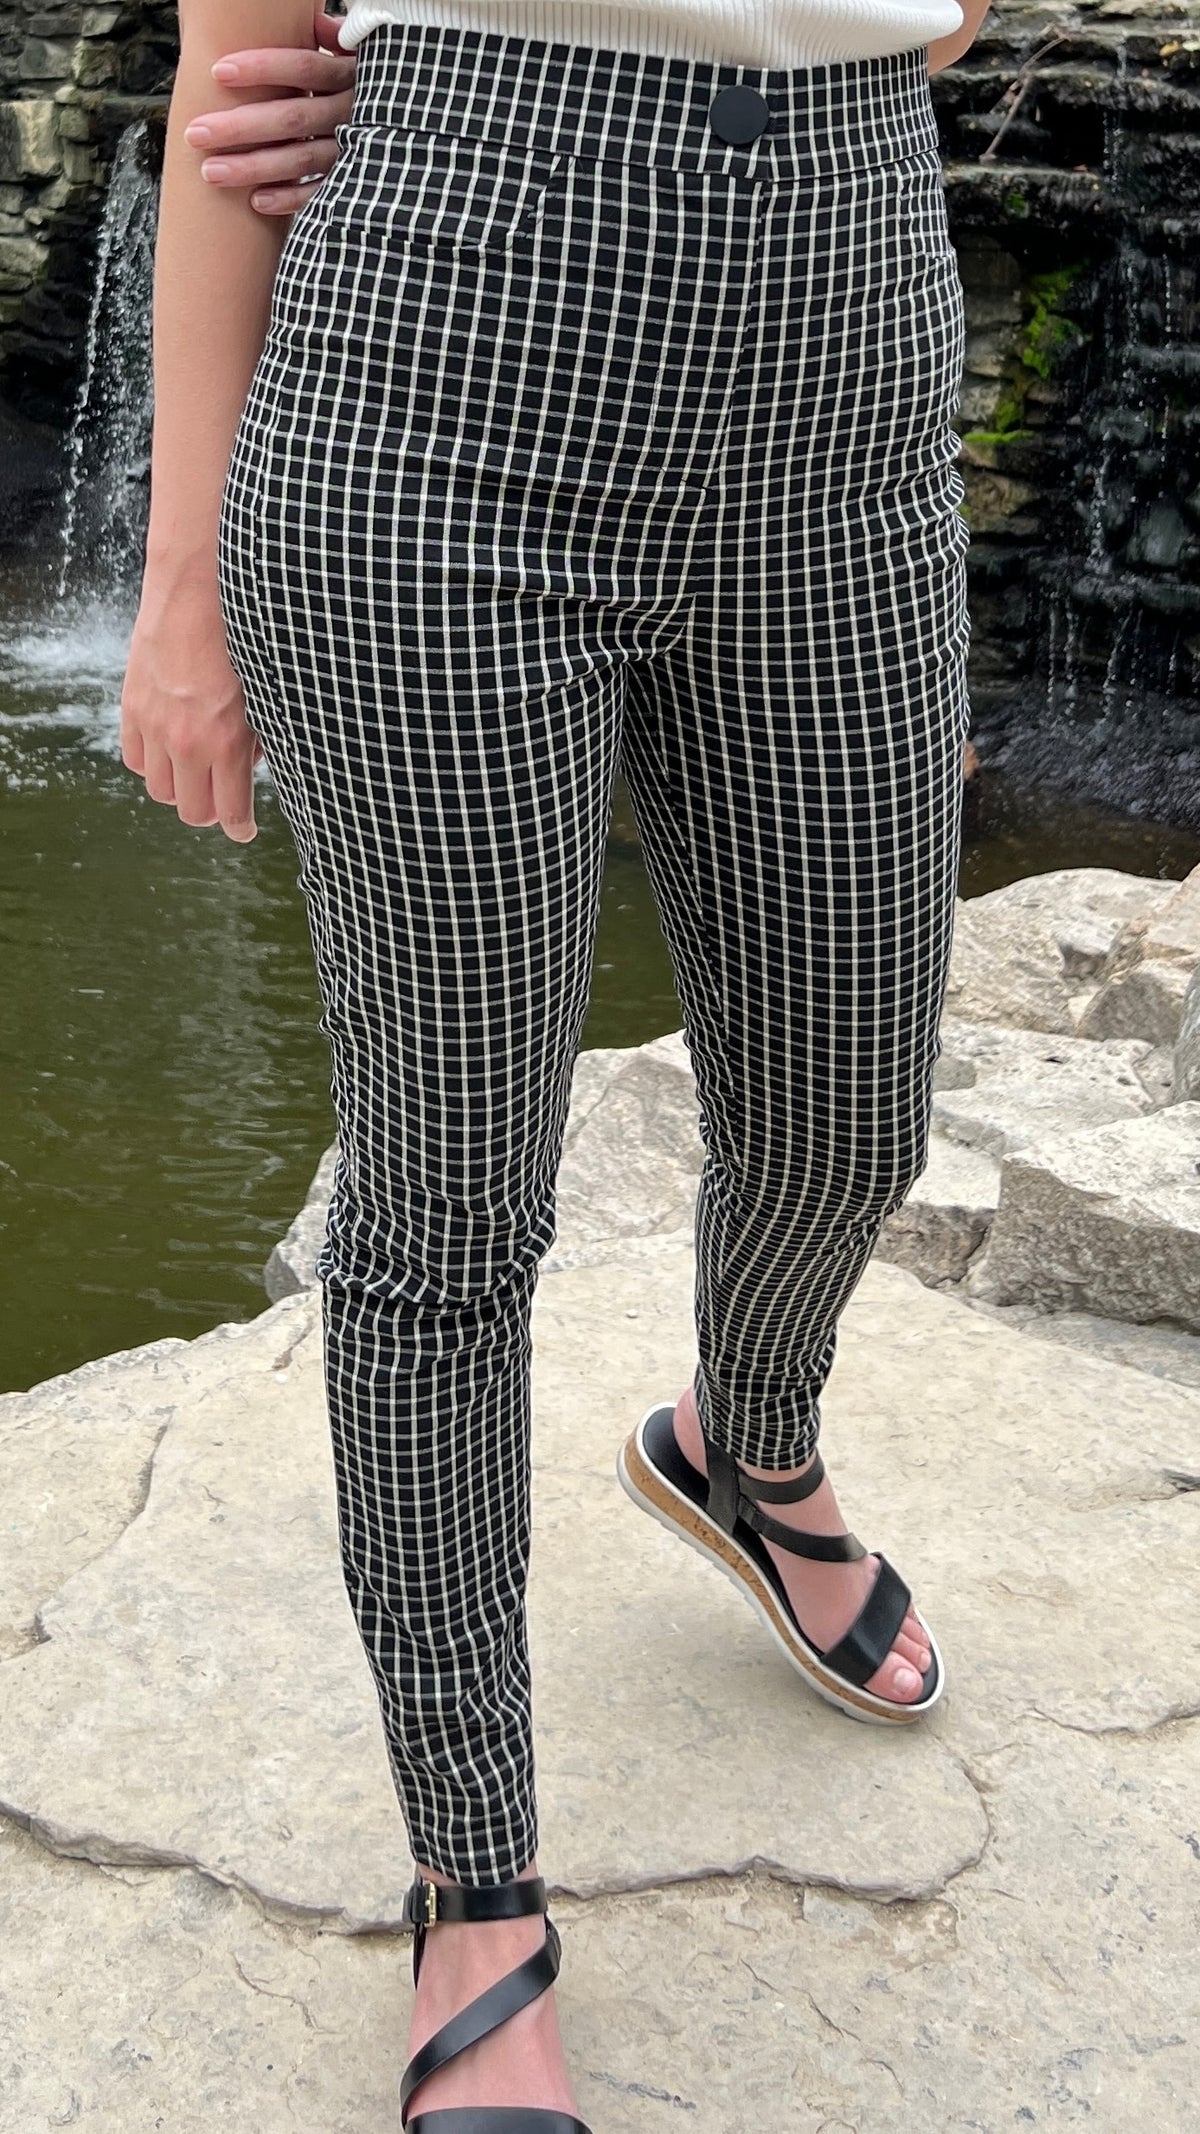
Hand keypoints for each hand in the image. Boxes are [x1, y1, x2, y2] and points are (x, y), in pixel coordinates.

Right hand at [121, 575, 264, 843]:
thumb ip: (258, 739)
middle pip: (191, 811)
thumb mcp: (265, 695)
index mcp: (226, 742)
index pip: (229, 812)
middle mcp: (186, 741)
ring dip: (180, 787)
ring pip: (160, 791)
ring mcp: (155, 726)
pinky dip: (152, 762)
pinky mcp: (132, 706)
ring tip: (197, 768)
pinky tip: (169, 746)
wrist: (198, 589)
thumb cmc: (242, 637)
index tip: (244, 829)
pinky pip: (136, 759)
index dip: (239, 828)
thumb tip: (253, 768)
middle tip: (222, 796)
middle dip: (210, 810)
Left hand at [183, 4, 355, 217]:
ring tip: (210, 172)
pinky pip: (321, 194)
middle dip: (240, 126)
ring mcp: (355, 150)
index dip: (262, 67)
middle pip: (292, 117)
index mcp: (349, 74)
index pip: (303, 67)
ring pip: (300, 160)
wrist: (414, 122)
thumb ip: (332, 35)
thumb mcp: (358, 51)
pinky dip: (290, 199)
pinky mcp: (357, 183)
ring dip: (253, 167)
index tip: (218, 71)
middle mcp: (352, 112)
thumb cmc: (366, 80)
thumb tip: (313, 21)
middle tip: (195, 133)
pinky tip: (256, 202)